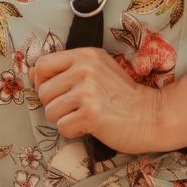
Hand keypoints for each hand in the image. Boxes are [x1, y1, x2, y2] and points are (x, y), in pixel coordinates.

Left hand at [31, 48, 163, 153]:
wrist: (152, 115)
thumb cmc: (123, 95)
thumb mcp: (99, 68)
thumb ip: (71, 68)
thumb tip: (34, 76)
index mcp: (85, 55)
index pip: (42, 65)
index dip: (41, 81)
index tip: (54, 92)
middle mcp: (84, 69)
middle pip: (43, 91)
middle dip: (55, 104)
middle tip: (76, 108)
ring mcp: (88, 91)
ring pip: (50, 111)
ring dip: (65, 119)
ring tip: (85, 116)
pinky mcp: (91, 114)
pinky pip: (62, 127)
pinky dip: (74, 132)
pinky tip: (91, 126)